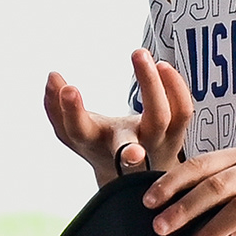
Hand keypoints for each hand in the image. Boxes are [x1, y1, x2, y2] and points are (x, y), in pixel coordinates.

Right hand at [43, 49, 194, 186]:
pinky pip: (182, 111)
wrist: (137, 182)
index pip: (80, 132)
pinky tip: (161, 65)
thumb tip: (52, 76)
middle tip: (124, 76)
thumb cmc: (101, 148)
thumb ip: (56, 108)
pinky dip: (175, 86)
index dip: (72, 112)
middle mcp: (127, 150)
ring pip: (160, 118)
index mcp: (96, 146)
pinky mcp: (176, 136)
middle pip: (128, 139)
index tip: (69, 87)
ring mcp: (156, 145)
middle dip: (120, 112)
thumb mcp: (74, 134)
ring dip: (152, 83)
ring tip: (139, 54)